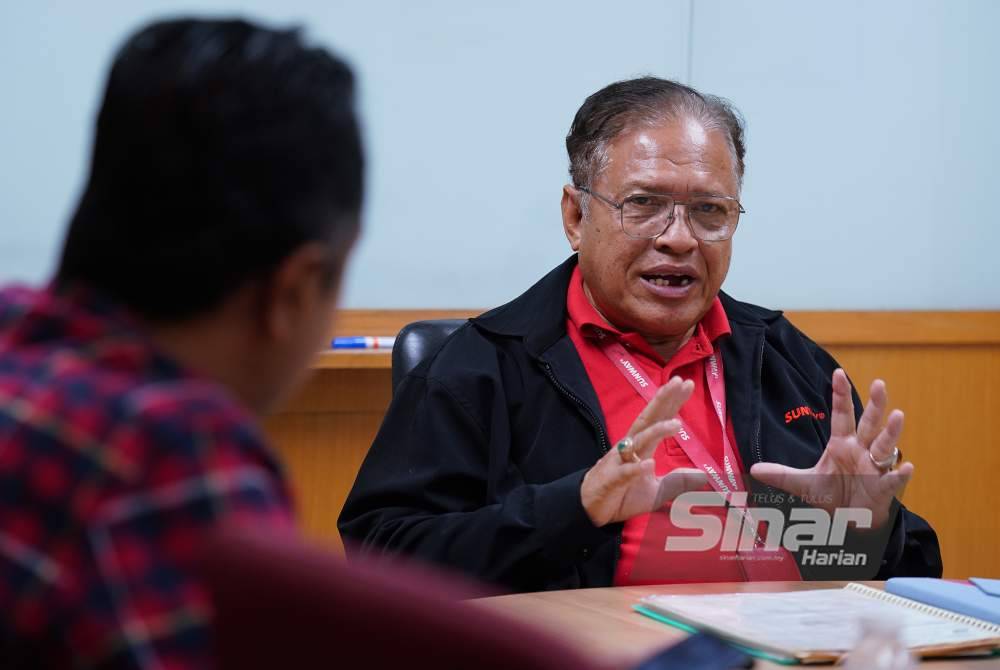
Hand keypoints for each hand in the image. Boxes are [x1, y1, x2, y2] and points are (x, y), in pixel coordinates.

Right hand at [581, 377, 707, 526]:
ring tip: (676, 423)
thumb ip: (678, 481)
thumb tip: (703, 475)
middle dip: (662, 400)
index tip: (687, 383)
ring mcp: (620, 462)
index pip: (660, 418)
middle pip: (648, 419)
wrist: (591, 509)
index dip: (673, 402)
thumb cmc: (622, 494)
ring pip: (638, 442)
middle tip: (678, 381)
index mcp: (643, 446)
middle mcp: (631, 448)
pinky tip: (648, 464)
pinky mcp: (612, 481)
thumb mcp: (656, 490)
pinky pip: (625, 473)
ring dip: (656, 432)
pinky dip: (636, 469)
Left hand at [749, 369, 912, 527]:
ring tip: (898, 415)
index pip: (841, 415)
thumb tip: (753, 469)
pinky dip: (900, 473)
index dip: (840, 395)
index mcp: (841, 444)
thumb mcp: (803, 484)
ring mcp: (874, 467)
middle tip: (879, 384)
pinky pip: (892, 479)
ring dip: (892, 431)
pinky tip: (906, 466)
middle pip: (868, 423)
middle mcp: (861, 450)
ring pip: (884, 445)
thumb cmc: (832, 495)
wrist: (850, 521)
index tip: (838, 373)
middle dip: (875, 404)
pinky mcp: (883, 488)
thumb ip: (781, 474)